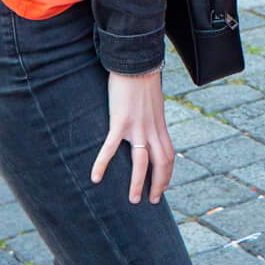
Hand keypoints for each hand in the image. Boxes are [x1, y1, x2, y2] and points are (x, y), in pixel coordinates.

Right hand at [91, 69, 174, 203]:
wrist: (136, 63)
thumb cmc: (142, 81)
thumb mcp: (153, 103)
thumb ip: (151, 118)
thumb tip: (146, 125)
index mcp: (160, 126)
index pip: (169, 156)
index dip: (167, 174)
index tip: (163, 187)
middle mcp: (152, 130)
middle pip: (161, 163)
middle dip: (159, 184)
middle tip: (152, 200)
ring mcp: (138, 127)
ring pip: (142, 162)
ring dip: (138, 183)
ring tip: (133, 199)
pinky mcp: (121, 122)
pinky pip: (112, 148)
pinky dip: (103, 164)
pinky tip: (95, 177)